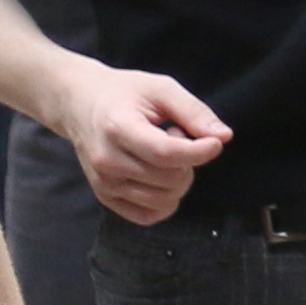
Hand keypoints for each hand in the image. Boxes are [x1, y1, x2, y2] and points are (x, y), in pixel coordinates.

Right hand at [57, 63, 231, 224]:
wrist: (81, 105)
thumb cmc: (125, 93)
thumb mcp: (162, 89)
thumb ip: (194, 112)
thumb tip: (224, 137)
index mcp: (119, 129)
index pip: (166, 154)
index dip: (198, 152)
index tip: (215, 143)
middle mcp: (106, 161)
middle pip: (168, 179)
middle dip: (188, 161)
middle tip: (175, 136)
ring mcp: (104, 184)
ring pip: (163, 200)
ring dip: (178, 179)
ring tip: (164, 153)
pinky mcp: (105, 198)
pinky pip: (148, 215)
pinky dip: (166, 201)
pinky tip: (160, 175)